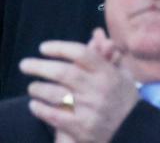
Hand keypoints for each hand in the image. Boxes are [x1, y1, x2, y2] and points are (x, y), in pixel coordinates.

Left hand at [20, 28, 138, 142]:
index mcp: (108, 73)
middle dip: (40, 66)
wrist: (130, 128)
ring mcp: (88, 109)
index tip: (44, 47)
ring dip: (38, 88)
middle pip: (63, 73)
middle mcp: (97, 89)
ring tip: (32, 86)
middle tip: (25, 64)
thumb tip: (96, 34)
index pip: (81, 54)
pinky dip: (39, 109)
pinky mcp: (80, 127)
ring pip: (55, 94)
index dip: (60, 48)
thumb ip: (107, 54)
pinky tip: (35, 104)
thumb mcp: (121, 74)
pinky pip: (53, 116)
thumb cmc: (123, 97)